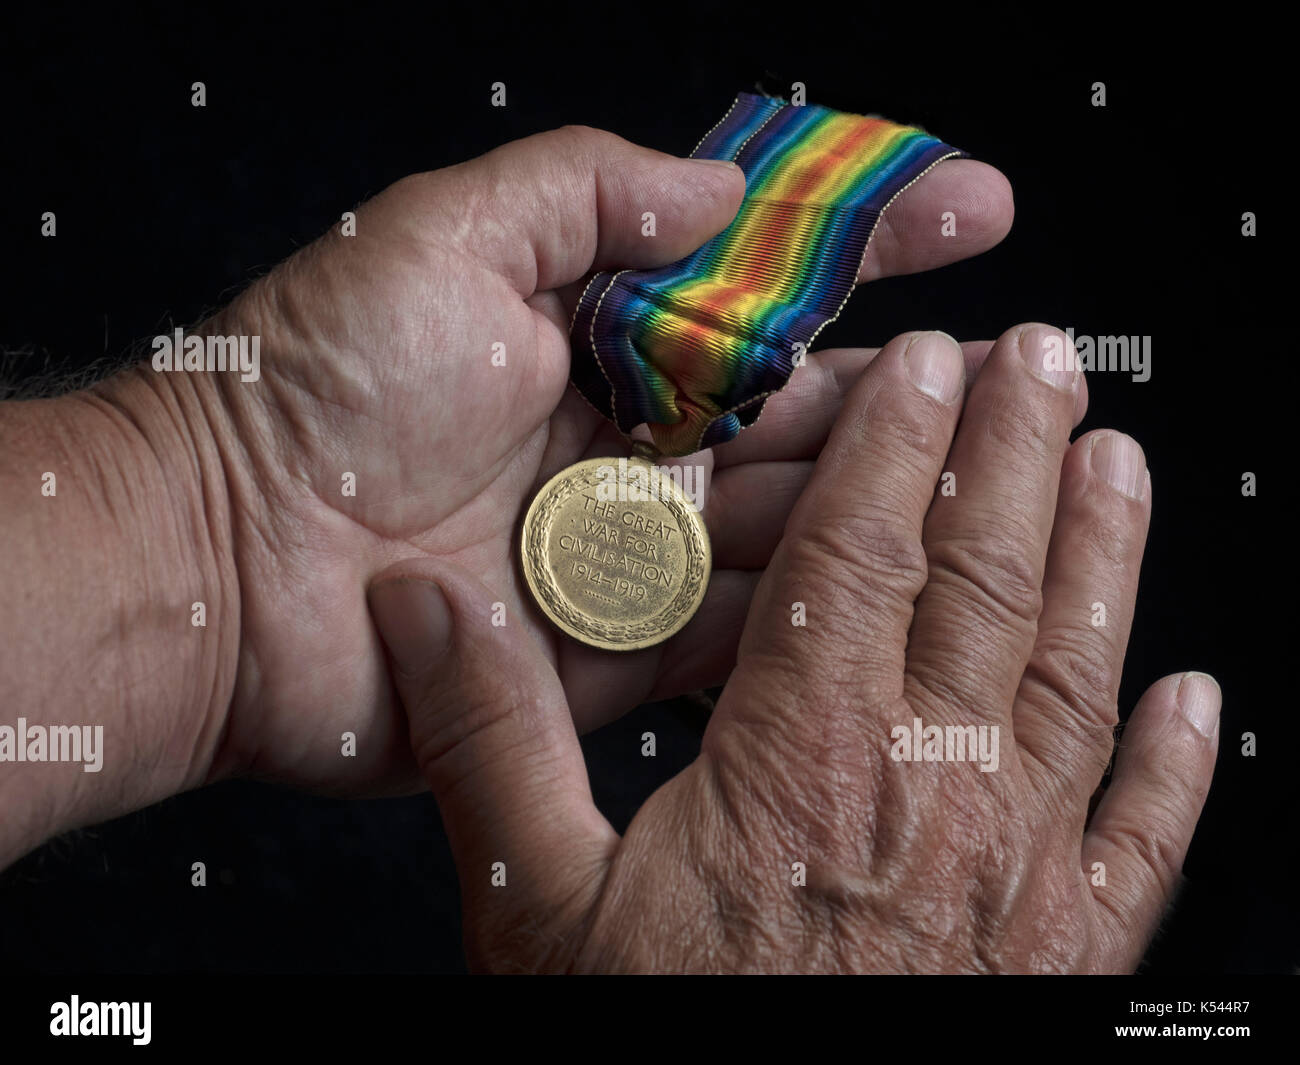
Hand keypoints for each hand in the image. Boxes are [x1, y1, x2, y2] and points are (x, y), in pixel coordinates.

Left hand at [170, 125, 1015, 792]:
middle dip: (916, 383)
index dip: (872, 241)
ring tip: (1007, 462)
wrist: (227, 569)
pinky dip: (822, 608)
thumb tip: (720, 186)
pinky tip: (913, 578)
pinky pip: (743, 630)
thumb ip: (585, 193)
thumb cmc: (312, 390)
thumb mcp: (441, 235)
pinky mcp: (620, 649)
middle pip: (803, 408)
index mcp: (596, 337)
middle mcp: (628, 442)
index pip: (766, 281)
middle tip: (1026, 360)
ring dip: (896, 493)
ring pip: (796, 521)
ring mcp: (632, 548)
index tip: (974, 207)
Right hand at [368, 326, 1217, 972]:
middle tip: (1046, 360)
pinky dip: (1181, 768)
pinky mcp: (1068, 961)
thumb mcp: (535, 905)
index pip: (863, 557)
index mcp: (802, 763)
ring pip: (1076, 677)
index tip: (924, 361)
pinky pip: (1143, 845)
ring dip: (1103, 561)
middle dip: (1015, 455)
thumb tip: (428, 610)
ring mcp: (1015, 879)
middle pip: (987, 583)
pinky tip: (1203, 701)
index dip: (893, 446)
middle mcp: (928, 795)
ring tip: (1119, 465)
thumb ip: (487, 741)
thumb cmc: (659, 1043)